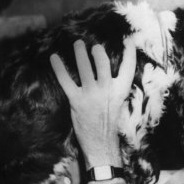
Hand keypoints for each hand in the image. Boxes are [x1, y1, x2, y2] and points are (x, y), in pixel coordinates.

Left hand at [50, 39, 135, 168]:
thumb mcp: (118, 105)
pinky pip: (65, 80)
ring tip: (78, 44)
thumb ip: (115, 89)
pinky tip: (54, 57)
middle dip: (97, 51)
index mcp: (120, 92)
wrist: (101, 143)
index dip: (129, 52)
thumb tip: (109, 75)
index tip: (128, 40)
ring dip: (79, 52)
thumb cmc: (110, 125)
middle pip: (102, 61)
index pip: (128, 68)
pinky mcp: (76, 101)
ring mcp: (91, 95)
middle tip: (94, 47)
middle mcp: (107, 90)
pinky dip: (58, 67)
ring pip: (84, 66)